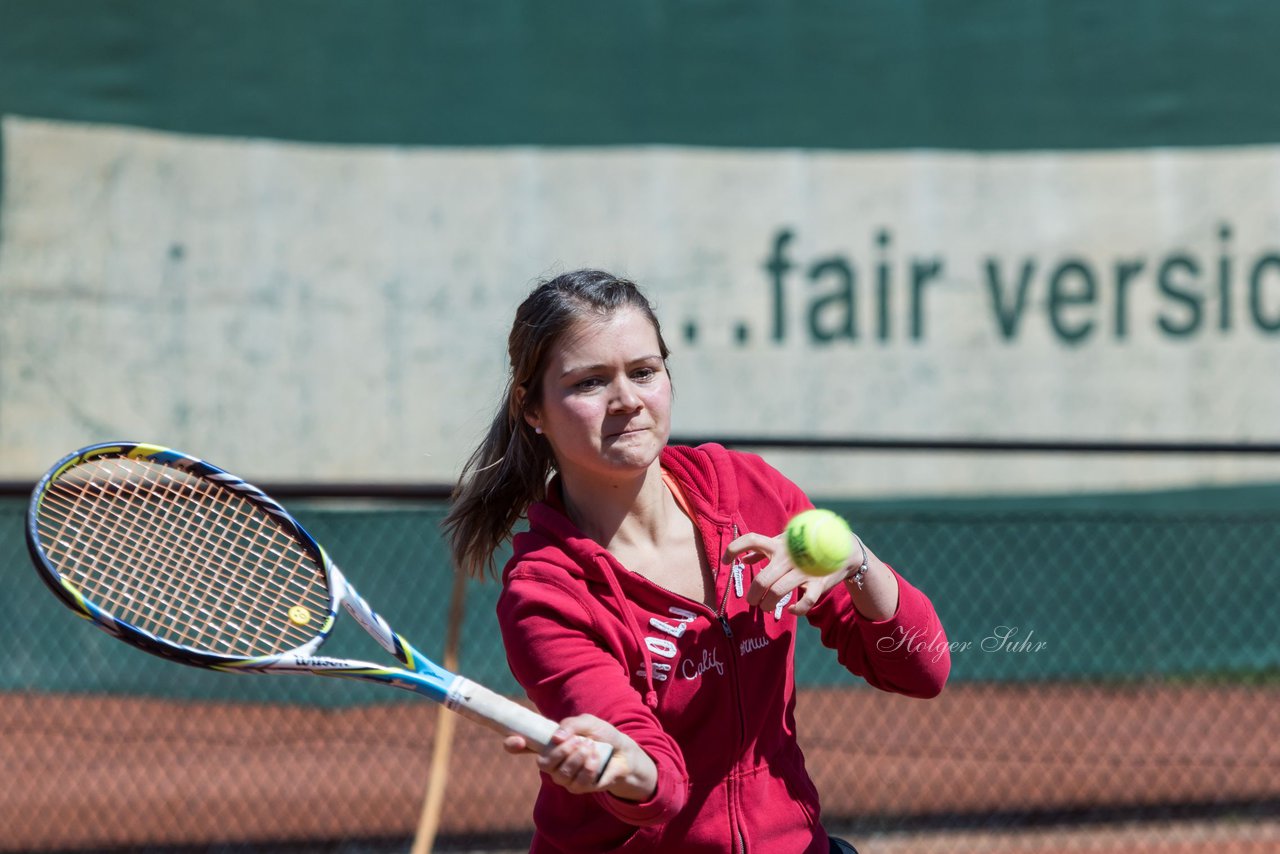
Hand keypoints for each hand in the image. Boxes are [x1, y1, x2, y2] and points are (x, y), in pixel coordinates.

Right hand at [502, 714, 656, 800]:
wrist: (623, 752)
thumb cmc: (601, 735)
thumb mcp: (587, 722)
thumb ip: (570, 724)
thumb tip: (556, 737)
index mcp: (550, 744)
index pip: (522, 746)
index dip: (513, 744)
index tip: (514, 740)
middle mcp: (553, 762)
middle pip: (544, 763)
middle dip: (561, 751)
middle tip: (578, 741)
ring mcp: (564, 777)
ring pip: (561, 773)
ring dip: (577, 757)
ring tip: (590, 747)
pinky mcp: (579, 788)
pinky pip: (577, 781)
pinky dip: (588, 767)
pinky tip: (595, 759)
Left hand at [724, 530, 849, 616]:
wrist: (843, 550)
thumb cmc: (805, 549)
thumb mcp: (784, 544)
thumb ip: (763, 550)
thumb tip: (744, 559)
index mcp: (778, 544)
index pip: (752, 540)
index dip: (735, 548)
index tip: (725, 561)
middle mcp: (788, 556)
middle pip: (762, 579)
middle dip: (753, 595)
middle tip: (752, 601)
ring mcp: (804, 570)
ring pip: (778, 592)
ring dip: (767, 604)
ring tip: (765, 607)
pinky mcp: (818, 583)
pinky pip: (805, 602)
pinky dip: (796, 609)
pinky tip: (789, 610)